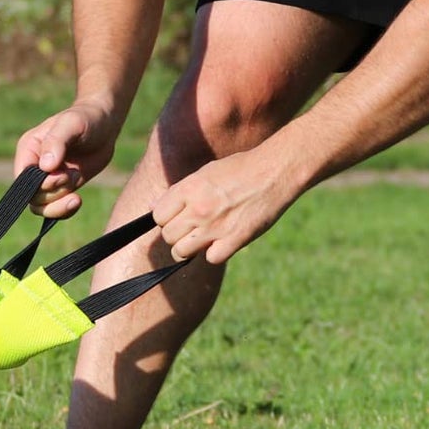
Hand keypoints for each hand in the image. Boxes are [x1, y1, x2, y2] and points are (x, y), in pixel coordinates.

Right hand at [13, 102, 118, 217]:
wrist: (105, 124)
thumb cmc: (85, 118)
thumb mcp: (71, 124)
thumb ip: (56, 142)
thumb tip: (46, 167)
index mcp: (29, 149)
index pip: (22, 178)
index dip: (38, 184)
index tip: (61, 175)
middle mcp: (34, 166)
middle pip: (32, 196)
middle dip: (53, 192)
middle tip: (72, 176)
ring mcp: (48, 179)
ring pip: (42, 206)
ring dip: (60, 201)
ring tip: (77, 183)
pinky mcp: (62, 187)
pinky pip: (56, 208)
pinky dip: (65, 210)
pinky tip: (78, 200)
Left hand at [151, 148, 301, 264]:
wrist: (274, 172)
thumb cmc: (239, 170)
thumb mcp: (203, 173)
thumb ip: (178, 192)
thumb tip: (154, 208)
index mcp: (188, 189)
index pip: (158, 217)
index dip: (165, 219)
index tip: (176, 218)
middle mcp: (198, 209)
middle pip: (168, 236)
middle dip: (176, 235)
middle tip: (190, 230)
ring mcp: (216, 226)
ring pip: (181, 252)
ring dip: (188, 250)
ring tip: (200, 240)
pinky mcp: (235, 239)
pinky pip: (211, 258)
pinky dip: (214, 254)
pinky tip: (221, 243)